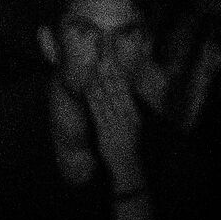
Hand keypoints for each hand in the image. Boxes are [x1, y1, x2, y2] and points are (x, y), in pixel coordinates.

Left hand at [84, 56, 145, 190]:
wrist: (127, 165)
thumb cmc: (128, 143)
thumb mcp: (132, 124)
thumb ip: (126, 107)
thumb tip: (119, 91)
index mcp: (133, 112)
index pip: (124, 88)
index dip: (117, 72)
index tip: (110, 57)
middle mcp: (125, 115)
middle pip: (115, 88)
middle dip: (108, 71)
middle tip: (101, 54)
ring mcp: (115, 122)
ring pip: (106, 96)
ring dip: (99, 80)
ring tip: (93, 65)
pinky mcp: (105, 130)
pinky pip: (97, 111)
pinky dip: (93, 98)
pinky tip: (88, 88)